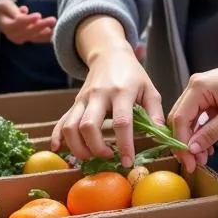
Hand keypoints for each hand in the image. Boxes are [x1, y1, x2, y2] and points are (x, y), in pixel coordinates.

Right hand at [0, 0, 54, 44]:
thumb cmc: (2, 8)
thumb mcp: (4, 5)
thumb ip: (12, 9)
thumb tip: (23, 12)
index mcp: (6, 25)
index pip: (18, 24)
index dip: (28, 20)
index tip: (38, 15)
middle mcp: (14, 35)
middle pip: (29, 31)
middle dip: (41, 26)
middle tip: (53, 20)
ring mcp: (21, 38)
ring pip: (35, 36)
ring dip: (47, 33)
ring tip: (57, 28)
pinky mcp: (28, 38)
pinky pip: (38, 39)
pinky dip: (47, 37)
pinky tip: (56, 35)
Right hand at [51, 41, 162, 164]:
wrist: (109, 55)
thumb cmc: (132, 75)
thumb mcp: (149, 88)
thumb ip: (155, 112)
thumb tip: (160, 135)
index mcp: (121, 92)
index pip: (121, 122)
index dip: (124, 145)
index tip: (127, 161)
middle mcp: (99, 95)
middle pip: (88, 126)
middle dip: (96, 148)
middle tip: (108, 157)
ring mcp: (83, 99)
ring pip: (71, 126)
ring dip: (78, 147)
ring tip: (91, 156)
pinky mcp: (74, 103)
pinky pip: (61, 121)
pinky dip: (57, 136)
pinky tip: (59, 149)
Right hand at [168, 53, 217, 161]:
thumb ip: (213, 131)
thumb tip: (193, 149)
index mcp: (198, 87)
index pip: (179, 119)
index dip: (180, 143)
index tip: (189, 162)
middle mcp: (194, 87)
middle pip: (179, 120)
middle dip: (185, 144)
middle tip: (195, 164)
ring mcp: (199, 92)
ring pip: (187, 120)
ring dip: (192, 140)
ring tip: (203, 158)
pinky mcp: (206, 97)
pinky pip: (197, 118)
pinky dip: (200, 133)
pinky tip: (207, 146)